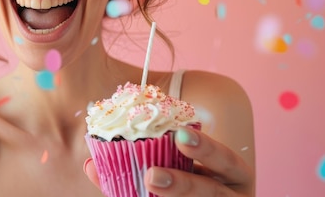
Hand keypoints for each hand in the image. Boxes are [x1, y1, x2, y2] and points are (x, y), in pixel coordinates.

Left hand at [83, 127, 254, 195]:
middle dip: (184, 184)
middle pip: (214, 193)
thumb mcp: (181, 171)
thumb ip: (147, 163)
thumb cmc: (193, 184)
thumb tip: (91, 164)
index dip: (206, 148)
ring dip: (176, 196)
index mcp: (233, 176)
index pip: (227, 160)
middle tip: (151, 176)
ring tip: (148, 186)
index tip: (179, 134)